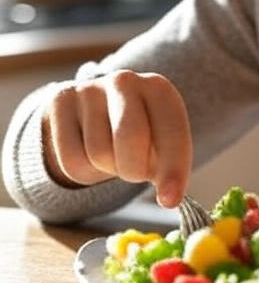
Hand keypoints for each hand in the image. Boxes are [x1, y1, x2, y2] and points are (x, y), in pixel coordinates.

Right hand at [41, 70, 191, 206]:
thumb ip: (170, 166)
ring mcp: (90, 89)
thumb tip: (169, 197)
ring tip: (111, 155)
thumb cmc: (140, 134)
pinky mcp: (60, 101)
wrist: (97, 112)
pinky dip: (83, 171)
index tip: (170, 200)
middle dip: (134, 170)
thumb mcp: (161, 142)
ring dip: (107, 170)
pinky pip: (71, 159)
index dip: (173, 169)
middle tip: (135, 173)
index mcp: (160, 89)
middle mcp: (125, 81)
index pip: (172, 132)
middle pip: (131, 139)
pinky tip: (88, 152)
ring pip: (98, 154)